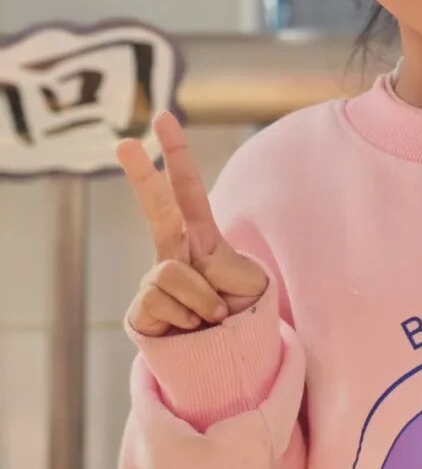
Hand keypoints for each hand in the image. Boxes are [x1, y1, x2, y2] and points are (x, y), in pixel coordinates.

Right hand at [116, 110, 267, 337]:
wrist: (231, 352)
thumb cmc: (242, 309)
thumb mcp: (249, 283)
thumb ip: (220, 272)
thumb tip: (187, 280)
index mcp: (202, 237)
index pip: (189, 190)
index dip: (178, 155)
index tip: (163, 116)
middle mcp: (173, 252)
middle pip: (157, 209)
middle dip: (141, 175)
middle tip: (124, 142)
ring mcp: (155, 280)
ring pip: (174, 274)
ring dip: (204, 301)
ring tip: (213, 316)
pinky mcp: (142, 308)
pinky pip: (164, 302)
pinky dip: (190, 317)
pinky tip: (192, 328)